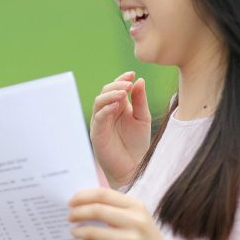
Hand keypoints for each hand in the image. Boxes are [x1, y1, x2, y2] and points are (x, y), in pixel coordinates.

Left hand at [69, 188, 207, 239]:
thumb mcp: (137, 218)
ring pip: (95, 231)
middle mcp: (135, 221)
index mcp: (137, 207)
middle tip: (69, 217)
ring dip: (79, 231)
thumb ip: (115, 208)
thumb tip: (82, 202)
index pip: (103, 194)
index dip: (83, 196)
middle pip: (97, 210)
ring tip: (73, 232)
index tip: (71, 201)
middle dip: (78, 212)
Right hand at [90, 72, 150, 188]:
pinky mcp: (97, 132)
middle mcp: (108, 112)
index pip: (116, 88)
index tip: (132, 73)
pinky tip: (117, 106)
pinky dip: (106, 109)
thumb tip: (139, 80)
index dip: (122, 79)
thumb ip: (140, 100)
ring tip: (123, 92)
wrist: (133, 167)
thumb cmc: (138, 144)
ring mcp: (101, 122)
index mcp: (119, 106)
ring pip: (99, 102)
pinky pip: (98, 117)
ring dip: (110, 95)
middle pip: (106, 92)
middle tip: (128, 84)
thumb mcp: (142, 118)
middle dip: (116, 85)